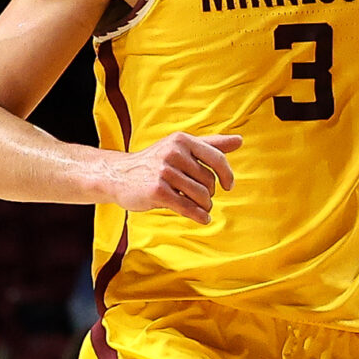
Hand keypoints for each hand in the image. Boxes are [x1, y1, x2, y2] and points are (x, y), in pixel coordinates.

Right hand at [102, 132, 240, 221]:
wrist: (117, 175)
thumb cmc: (154, 162)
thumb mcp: (180, 147)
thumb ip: (210, 144)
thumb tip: (240, 140)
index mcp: (182, 140)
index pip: (216, 158)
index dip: (227, 174)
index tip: (229, 186)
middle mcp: (173, 153)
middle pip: (209, 180)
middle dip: (209, 192)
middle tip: (199, 196)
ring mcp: (164, 172)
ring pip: (201, 195)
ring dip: (204, 205)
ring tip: (198, 206)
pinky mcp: (157, 191)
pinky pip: (188, 207)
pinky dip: (199, 215)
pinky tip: (202, 218)